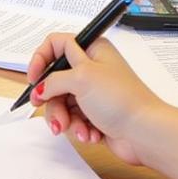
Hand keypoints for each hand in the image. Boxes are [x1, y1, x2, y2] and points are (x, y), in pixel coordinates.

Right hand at [27, 34, 163, 165]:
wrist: (144, 132)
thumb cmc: (120, 99)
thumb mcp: (82, 79)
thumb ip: (54, 80)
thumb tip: (40, 88)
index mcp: (92, 49)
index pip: (57, 43)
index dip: (41, 59)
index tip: (34, 79)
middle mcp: (92, 68)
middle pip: (55, 79)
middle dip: (54, 101)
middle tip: (57, 117)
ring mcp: (93, 91)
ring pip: (62, 102)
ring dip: (67, 119)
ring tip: (79, 130)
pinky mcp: (94, 113)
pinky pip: (73, 118)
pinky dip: (78, 128)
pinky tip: (91, 134)